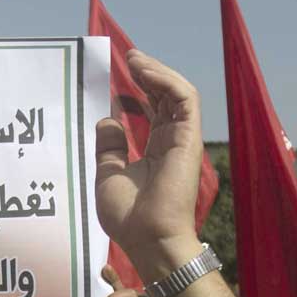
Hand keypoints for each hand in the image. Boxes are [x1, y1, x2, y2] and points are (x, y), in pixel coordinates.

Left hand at [93, 50, 205, 278]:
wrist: (148, 238)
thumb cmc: (129, 217)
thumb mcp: (109, 174)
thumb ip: (110, 147)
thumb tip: (107, 119)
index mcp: (156, 150)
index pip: (153, 109)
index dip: (140, 88)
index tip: (120, 74)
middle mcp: (171, 141)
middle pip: (165, 96)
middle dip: (148, 74)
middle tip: (128, 57)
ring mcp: (182, 139)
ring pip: (177, 92)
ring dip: (157, 72)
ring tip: (134, 59)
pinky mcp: (189, 137)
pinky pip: (184, 98)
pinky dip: (166, 80)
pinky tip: (143, 71)